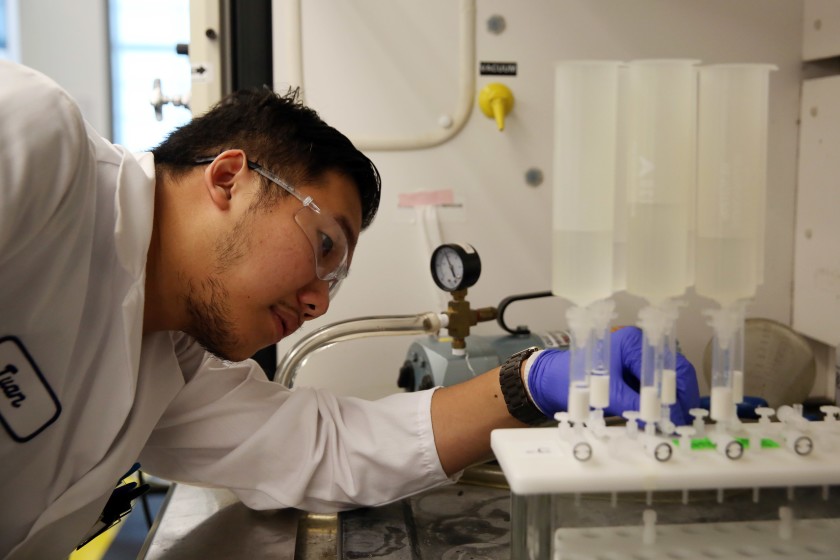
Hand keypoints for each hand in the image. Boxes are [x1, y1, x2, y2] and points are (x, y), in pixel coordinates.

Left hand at [527, 326, 699, 424]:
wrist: (546, 383)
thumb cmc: (570, 379)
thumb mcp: (606, 394)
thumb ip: (634, 406)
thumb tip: (659, 421)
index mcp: (633, 342)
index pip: (670, 364)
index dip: (680, 392)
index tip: (680, 415)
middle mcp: (637, 346)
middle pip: (670, 372)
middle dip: (677, 398)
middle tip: (679, 423)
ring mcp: (633, 359)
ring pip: (662, 381)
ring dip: (668, 403)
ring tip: (670, 424)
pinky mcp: (628, 373)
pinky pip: (649, 388)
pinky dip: (654, 403)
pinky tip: (657, 420)